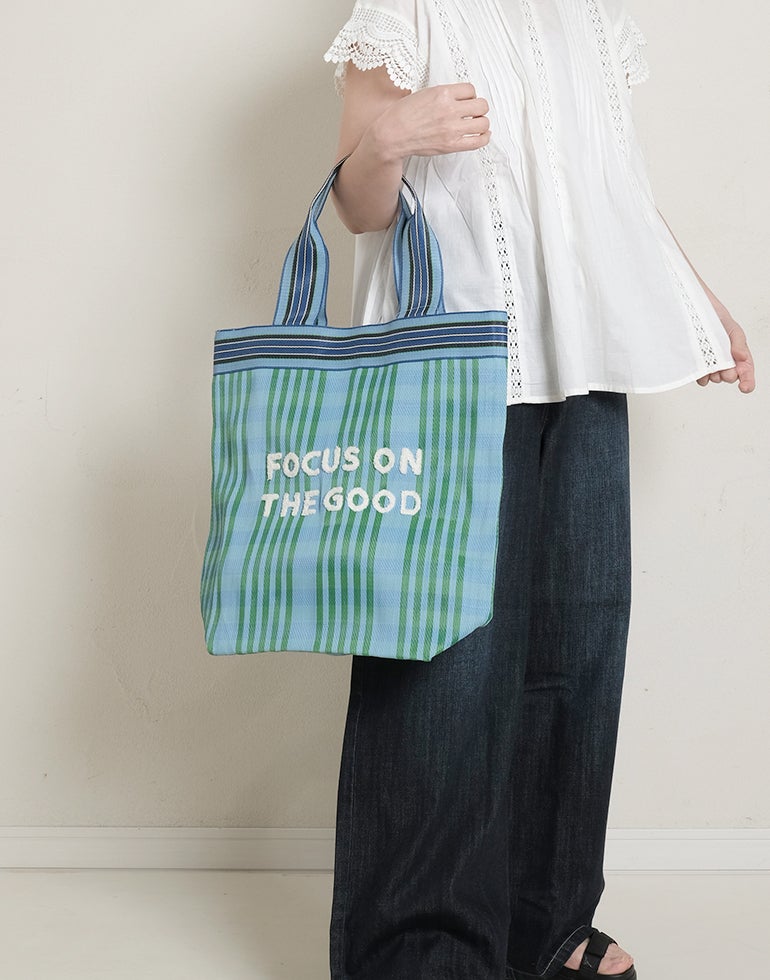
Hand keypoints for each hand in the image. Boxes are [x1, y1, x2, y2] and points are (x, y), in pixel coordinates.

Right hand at [370, 82, 490, 160]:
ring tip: (476, 124)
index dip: (470, 95)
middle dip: (479, 108)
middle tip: (473, 112)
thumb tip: (458, 98)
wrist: (392, 135)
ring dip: (482, 122)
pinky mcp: (451, 145)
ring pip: (484, 122)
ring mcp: (452, 128)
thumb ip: (443, 95)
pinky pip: (479, 141)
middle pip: (481, 105)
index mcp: (443, 93)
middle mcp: (449, 110)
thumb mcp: (424, 93)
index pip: (471, 89)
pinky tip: (483, 135)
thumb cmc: (403, 115)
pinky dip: (484, 137)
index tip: (466, 100)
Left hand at [697, 305, 755, 392]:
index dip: (747, 381)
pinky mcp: (698, 366)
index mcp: (738, 355)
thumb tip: (742, 357)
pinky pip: (701, 379)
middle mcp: (726, 362)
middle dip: (727, 373)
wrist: (696, 312)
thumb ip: (739, 344)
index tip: (744, 387)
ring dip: (713, 373)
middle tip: (722, 362)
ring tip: (710, 359)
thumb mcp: (733, 330)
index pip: (746, 372)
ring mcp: (712, 366)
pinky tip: (700, 367)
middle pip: (729, 378)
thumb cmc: (718, 320)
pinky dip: (701, 375)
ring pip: (715, 379)